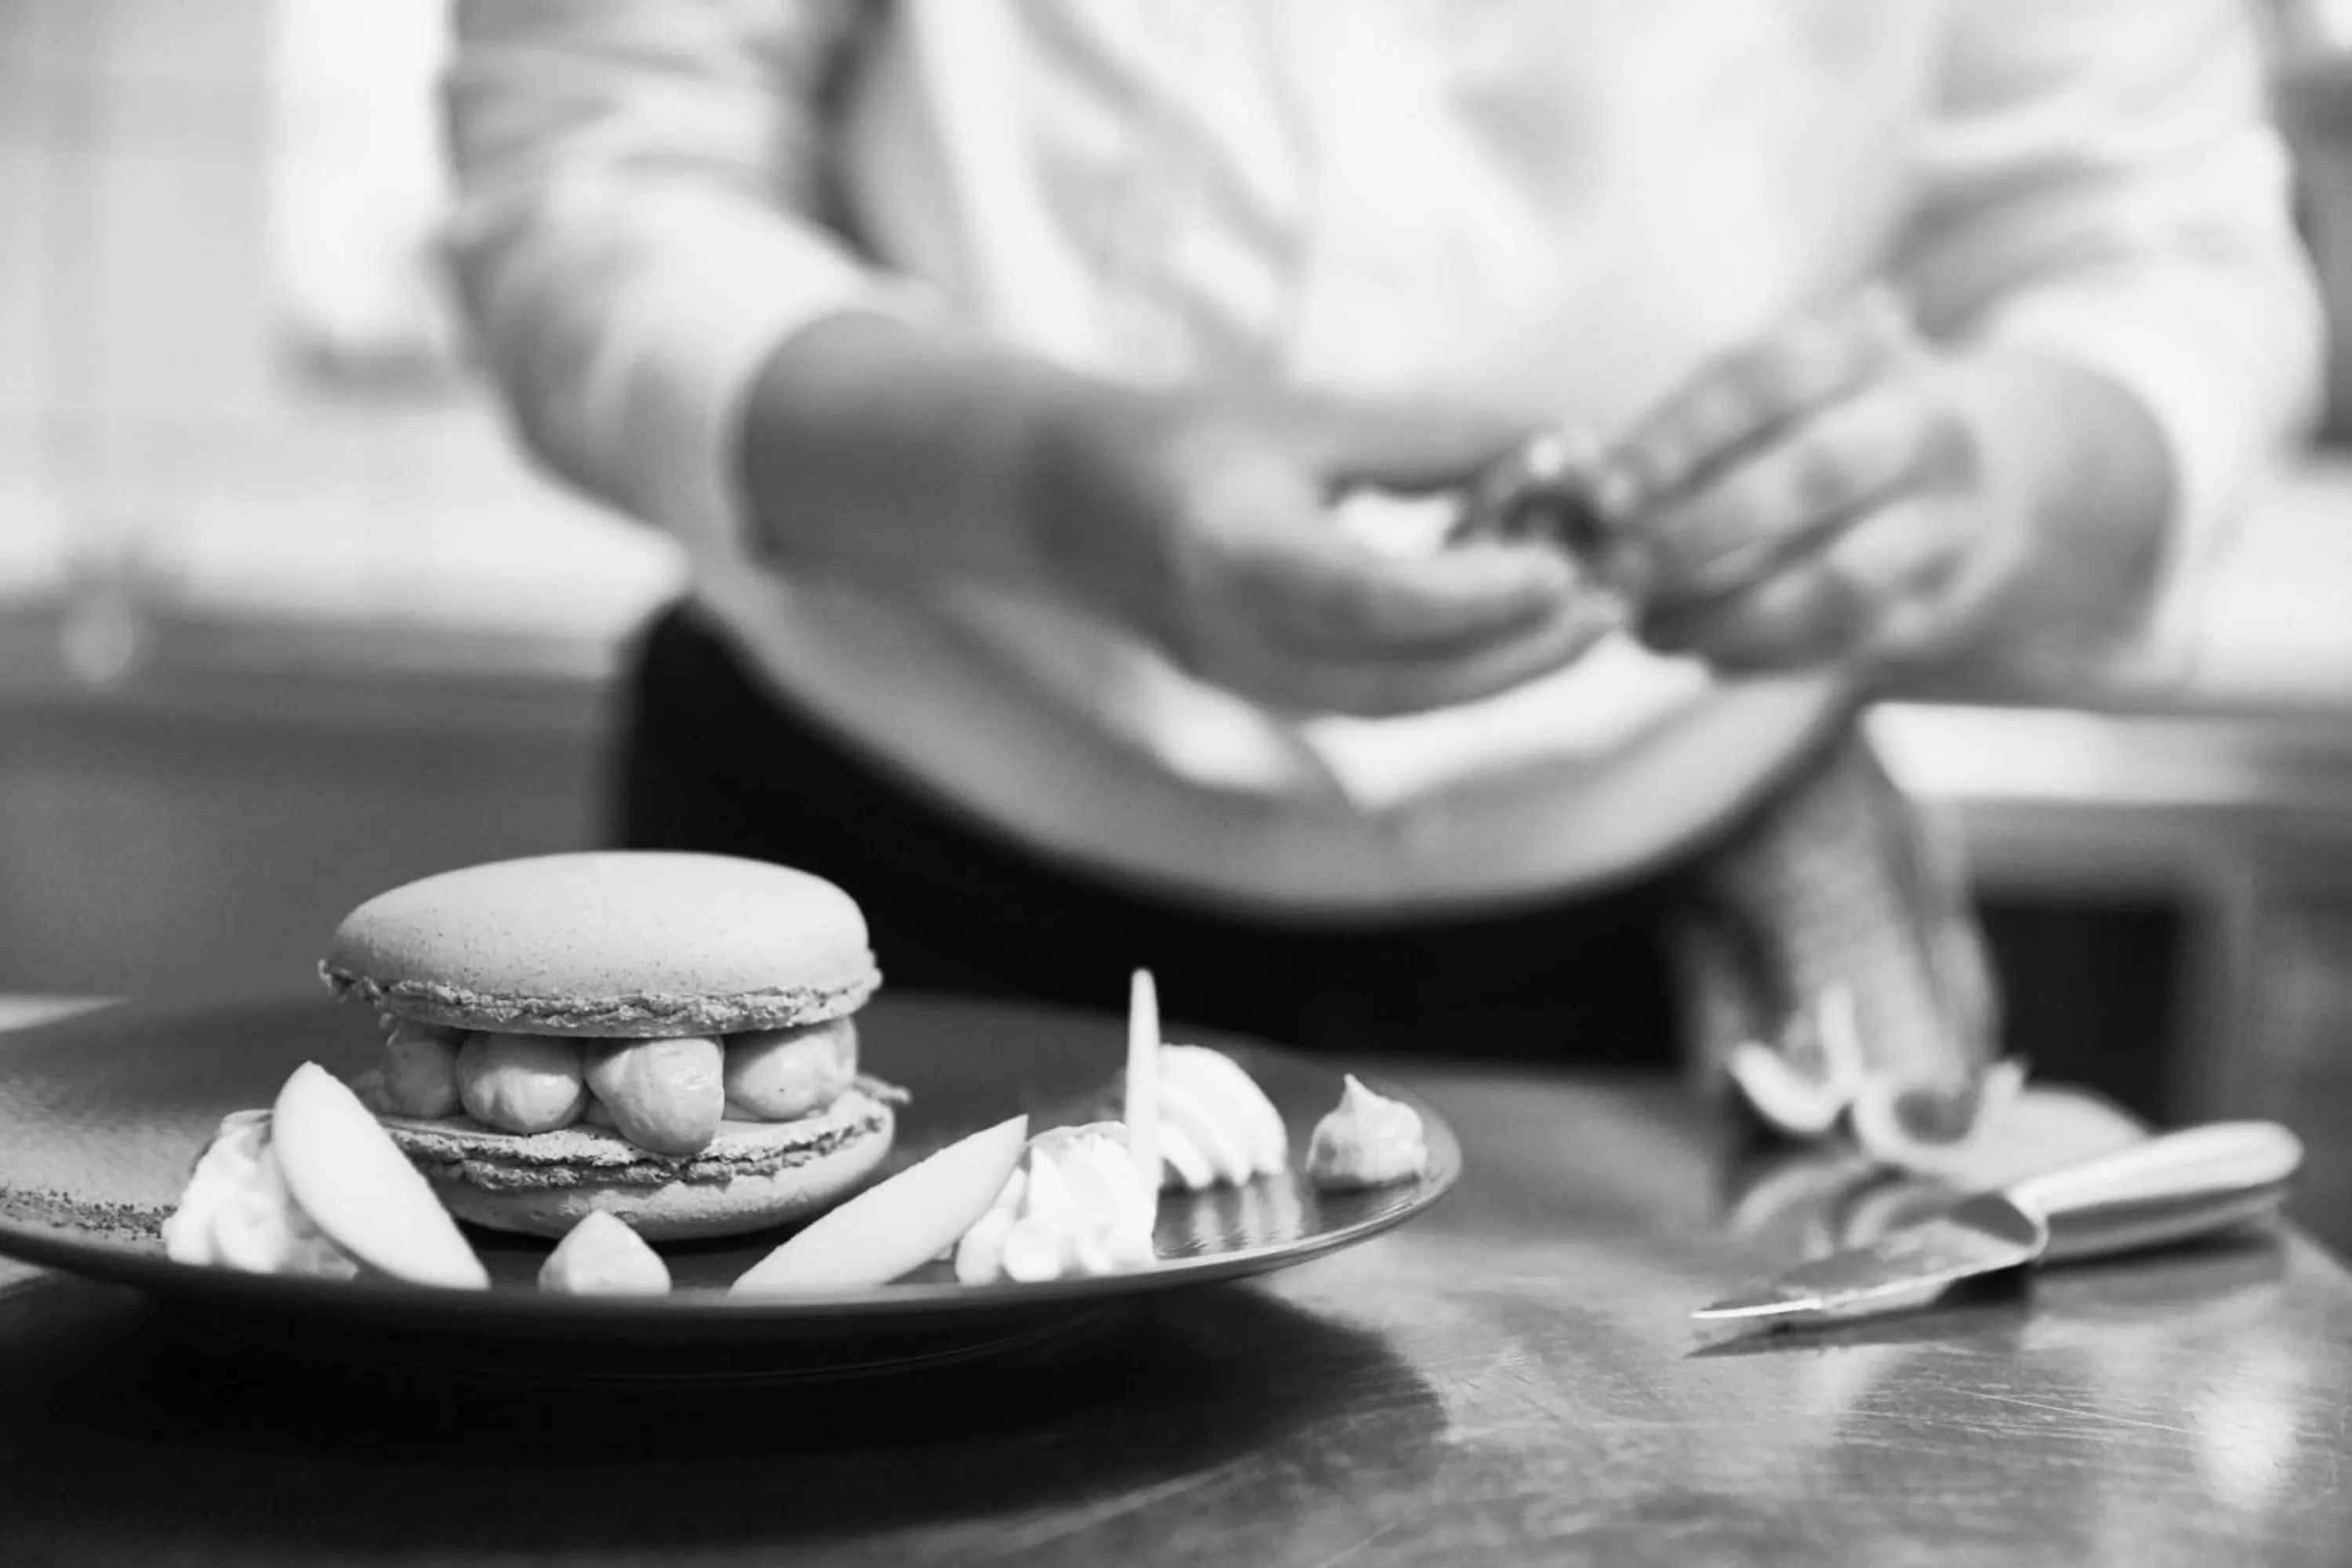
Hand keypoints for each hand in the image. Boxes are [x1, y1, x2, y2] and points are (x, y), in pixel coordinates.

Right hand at [1017, 387, 1610, 715]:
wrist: (1063, 504)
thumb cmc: (1183, 436)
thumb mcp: (1306, 415)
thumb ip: (1432, 442)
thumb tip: (1564, 451)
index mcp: (1231, 555)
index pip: (1375, 599)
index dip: (1479, 591)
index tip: (1564, 560)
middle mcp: (1237, 643)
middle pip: (1406, 681)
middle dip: (1523, 651)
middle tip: (1615, 600)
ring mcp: (1249, 686)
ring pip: (1405, 707)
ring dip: (1506, 671)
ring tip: (1590, 618)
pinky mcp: (1267, 700)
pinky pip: (1384, 703)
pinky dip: (1460, 673)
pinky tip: (1521, 632)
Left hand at [1593, 294, 2093, 676]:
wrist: (1993, 473)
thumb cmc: (1832, 426)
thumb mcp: (1783, 396)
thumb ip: (1687, 433)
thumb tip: (1569, 485)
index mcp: (1859, 356)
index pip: (1761, 382)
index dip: (1674, 441)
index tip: (1602, 498)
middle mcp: (1917, 429)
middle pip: (1808, 478)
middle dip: (1697, 535)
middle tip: (1616, 574)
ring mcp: (1942, 522)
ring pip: (1836, 582)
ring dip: (1726, 618)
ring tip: (1650, 631)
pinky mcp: (1942, 603)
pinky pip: (1843, 644)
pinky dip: (1759, 658)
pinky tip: (1702, 653)